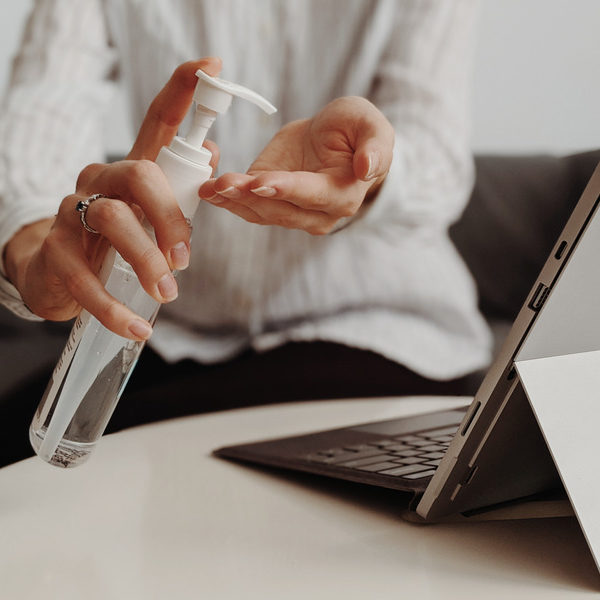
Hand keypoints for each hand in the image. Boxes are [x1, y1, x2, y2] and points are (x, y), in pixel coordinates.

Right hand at [3, 58, 221, 339]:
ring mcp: (74, 214)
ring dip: (147, 262)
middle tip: (185, 259)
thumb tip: (212, 155)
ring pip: (114, 222)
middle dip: (171, 217)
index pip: (157, 121)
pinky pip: (87, 279)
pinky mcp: (58, 253)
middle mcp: (100, 180)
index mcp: (132, 171)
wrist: (57, 272)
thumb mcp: (149, 214)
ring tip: (167, 294)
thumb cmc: (116, 240)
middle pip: (139, 174)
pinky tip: (138, 328)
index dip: (183, 91)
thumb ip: (178, 188)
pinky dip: (117, 309)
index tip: (213, 67)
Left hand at [198, 96, 393, 233]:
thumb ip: (376, 147)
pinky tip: (208, 189)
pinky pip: (247, 207)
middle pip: (280, 209)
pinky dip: (226, 199)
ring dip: (233, 200)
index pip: (313, 195)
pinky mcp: (269, 204)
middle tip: (223, 184)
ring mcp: (291, 213)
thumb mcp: (372, 126)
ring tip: (209, 187)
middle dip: (250, 197)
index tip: (262, 182)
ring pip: (260, 212)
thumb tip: (367, 169)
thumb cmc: (356, 131)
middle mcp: (316, 214)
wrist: (335, 140)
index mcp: (343, 196)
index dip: (288, 189)